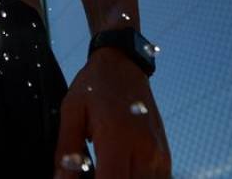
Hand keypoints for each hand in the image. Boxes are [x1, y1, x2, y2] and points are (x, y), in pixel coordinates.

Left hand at [54, 47, 170, 178]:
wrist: (123, 64)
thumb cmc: (94, 86)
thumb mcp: (71, 112)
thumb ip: (67, 152)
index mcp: (116, 137)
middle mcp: (143, 148)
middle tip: (94, 172)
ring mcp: (158, 153)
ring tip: (105, 172)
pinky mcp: (165, 155)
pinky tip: (121, 172)